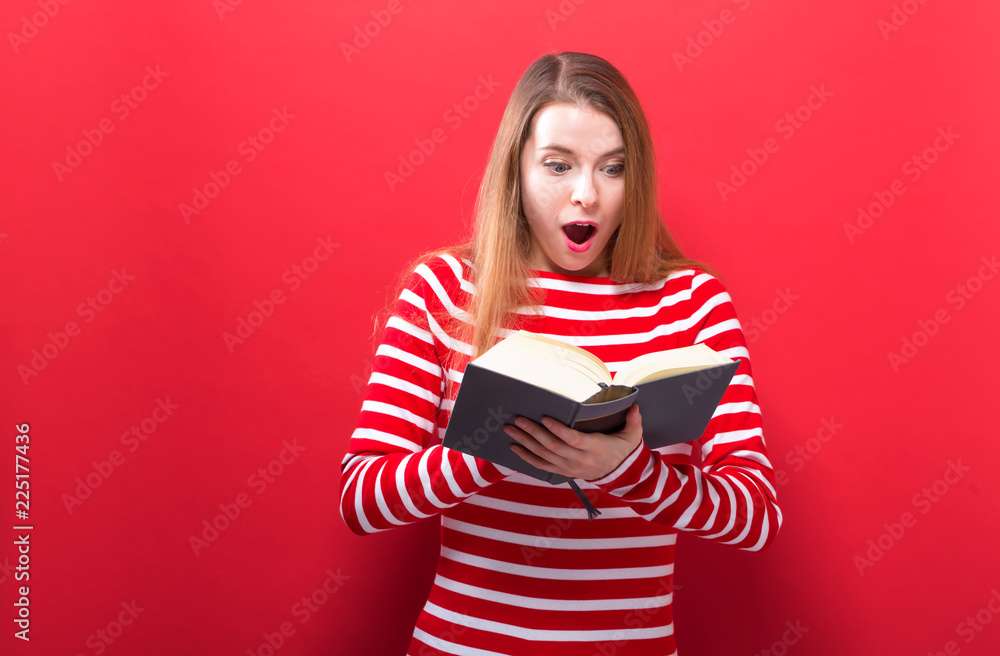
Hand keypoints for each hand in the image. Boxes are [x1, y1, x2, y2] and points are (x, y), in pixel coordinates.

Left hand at [504, 404, 643, 481]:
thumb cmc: (623, 449)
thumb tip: (635, 406)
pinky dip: (526, 458)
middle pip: (553, 447)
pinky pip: (541, 466)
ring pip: (544, 456)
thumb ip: (634, 421)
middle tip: (519, 419)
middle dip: (534, 433)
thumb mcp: (632, 436)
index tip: (545, 418)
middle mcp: (580, 460)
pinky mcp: (563, 472)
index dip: (558, 430)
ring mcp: (570, 468)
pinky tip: (514, 448)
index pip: (573, 440)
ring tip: (511, 429)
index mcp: (596, 448)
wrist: (620, 475)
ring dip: (525, 442)